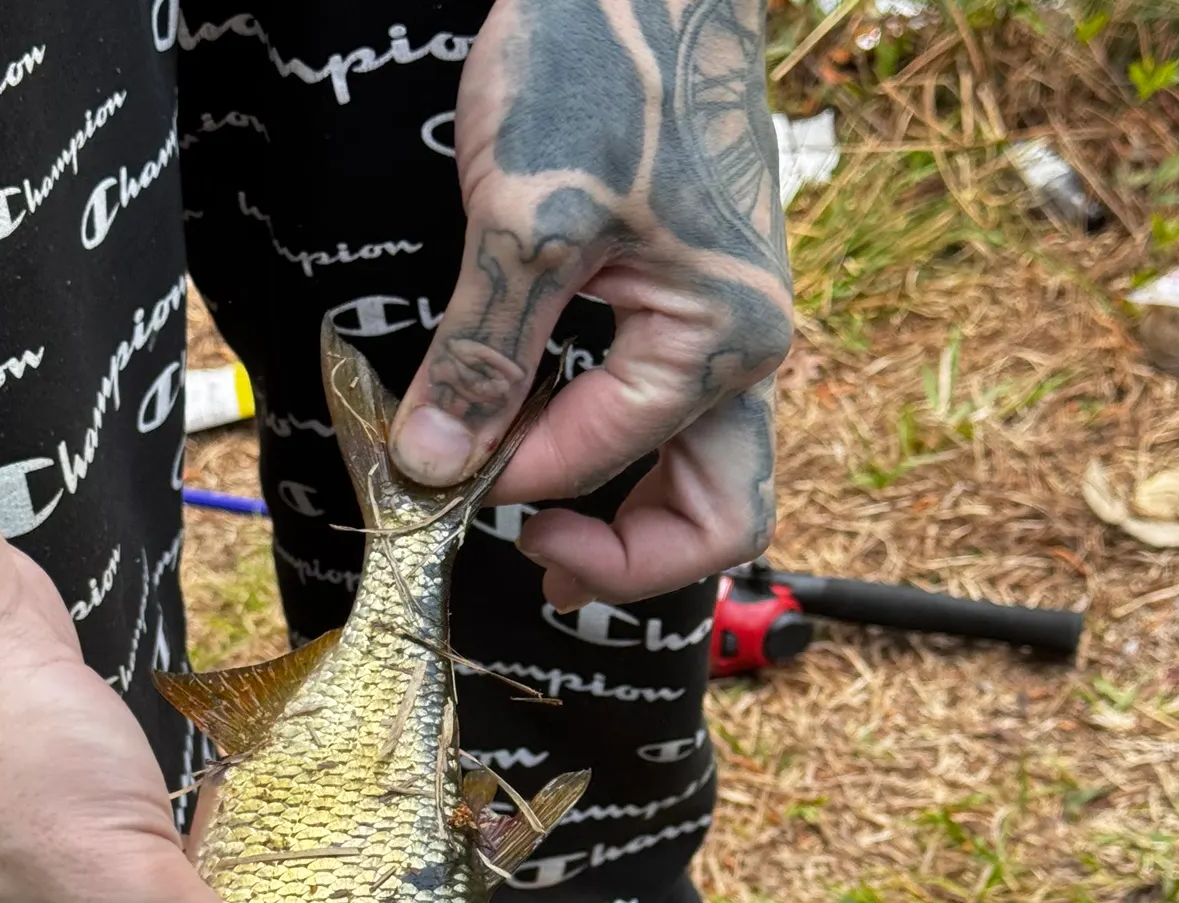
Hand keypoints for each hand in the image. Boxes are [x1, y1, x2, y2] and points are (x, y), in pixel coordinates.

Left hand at [390, 0, 792, 609]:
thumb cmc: (602, 61)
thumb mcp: (526, 218)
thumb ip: (483, 356)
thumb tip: (434, 467)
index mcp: (724, 340)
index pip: (602, 461)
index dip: (509, 479)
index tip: (431, 466)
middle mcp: (747, 351)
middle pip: (719, 514)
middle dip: (629, 558)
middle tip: (536, 565)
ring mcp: (727, 330)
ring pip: (704, 475)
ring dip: (632, 519)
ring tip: (544, 532)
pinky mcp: (695, 306)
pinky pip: (673, 418)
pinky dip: (617, 453)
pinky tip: (552, 441)